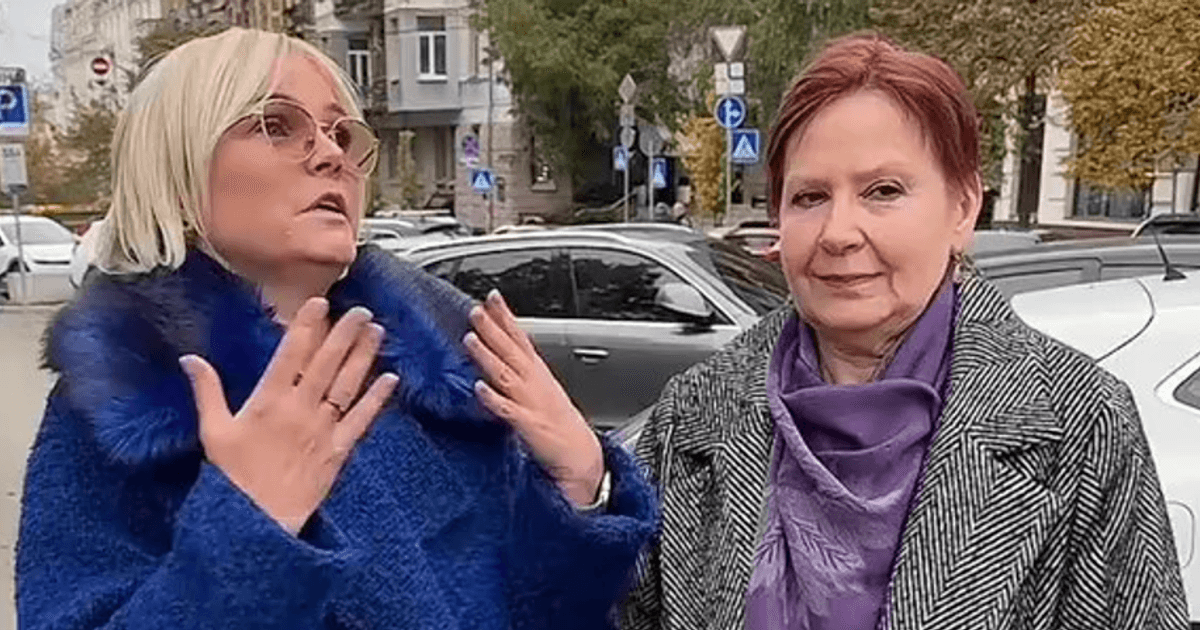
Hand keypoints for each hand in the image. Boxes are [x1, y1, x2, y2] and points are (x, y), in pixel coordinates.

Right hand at [179, 297, 398, 534]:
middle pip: (327, 364)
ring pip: (347, 385)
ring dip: (364, 357)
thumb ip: (207, 391)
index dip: (307, 326)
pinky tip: (390, 378)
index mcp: (268, 401)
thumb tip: (190, 358)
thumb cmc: (232, 477)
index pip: (291, 354)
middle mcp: (300, 410)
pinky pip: (361, 420)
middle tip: (362, 310)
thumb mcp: (213, 432)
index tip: (320, 303)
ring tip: (378, 332)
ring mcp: (322, 430)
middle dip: (345, 334)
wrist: (256, 522)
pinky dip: (377, 399)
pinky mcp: (338, 451)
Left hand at [464, 290, 604, 506]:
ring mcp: (532, 404)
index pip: (520, 338)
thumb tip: (502, 355)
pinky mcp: (529, 426)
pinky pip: (508, 411)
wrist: (583, 458)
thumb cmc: (560, 426)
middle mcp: (535, 384)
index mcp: (539, 375)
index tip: (492, 297)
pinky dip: (494, 399)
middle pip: (511, 350)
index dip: (506, 317)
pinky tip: (479, 389)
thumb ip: (522, 373)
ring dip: (488, 355)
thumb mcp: (543, 391)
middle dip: (493, 329)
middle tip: (475, 310)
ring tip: (470, 338)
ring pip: (506, 374)